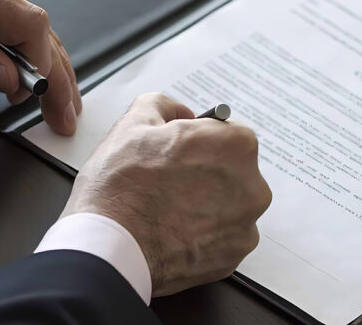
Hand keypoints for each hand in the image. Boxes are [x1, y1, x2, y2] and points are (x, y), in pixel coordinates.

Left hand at [0, 0, 81, 134]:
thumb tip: (10, 79)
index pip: (27, 23)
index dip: (43, 63)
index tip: (43, 97)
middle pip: (35, 22)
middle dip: (55, 71)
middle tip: (64, 111)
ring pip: (28, 16)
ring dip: (43, 57)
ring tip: (55, 96)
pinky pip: (10, 5)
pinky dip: (21, 38)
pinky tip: (25, 67)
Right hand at [63, 93, 271, 295]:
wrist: (109, 248)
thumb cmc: (121, 186)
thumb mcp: (134, 122)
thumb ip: (166, 106)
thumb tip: (180, 114)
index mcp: (235, 145)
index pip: (225, 133)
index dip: (197, 140)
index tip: (178, 152)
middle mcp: (252, 185)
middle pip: (231, 170)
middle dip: (205, 172)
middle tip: (169, 181)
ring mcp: (245, 225)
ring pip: (229, 205)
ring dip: (206, 204)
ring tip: (168, 209)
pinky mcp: (234, 256)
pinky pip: (223, 237)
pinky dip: (204, 234)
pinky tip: (174, 231)